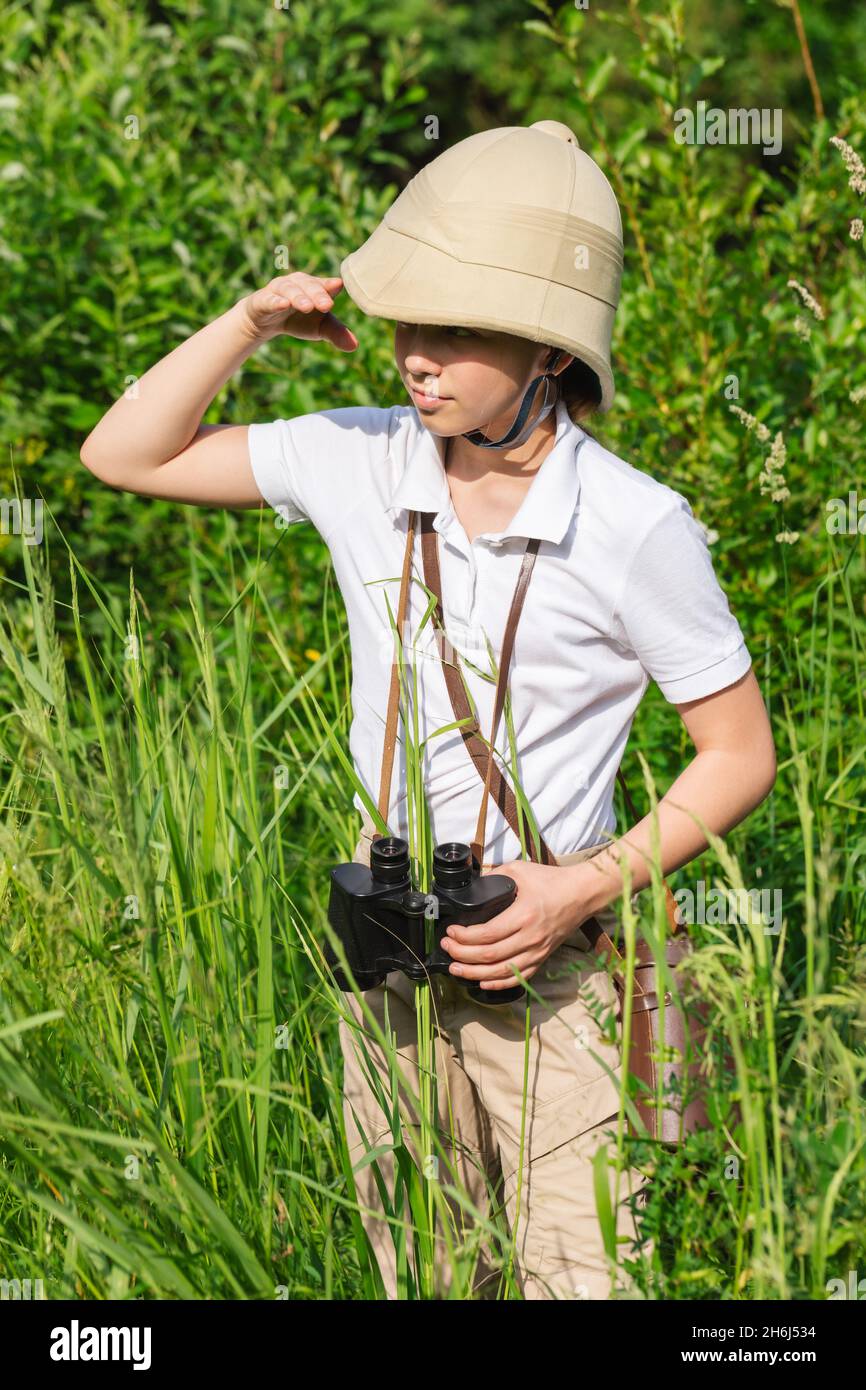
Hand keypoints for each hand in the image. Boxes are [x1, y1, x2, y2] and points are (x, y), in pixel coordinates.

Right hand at [237, 273, 358, 349]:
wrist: (265, 322)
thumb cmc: (298, 320)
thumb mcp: (319, 328)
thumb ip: (336, 333)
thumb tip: (355, 346)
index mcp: (315, 287)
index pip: (325, 284)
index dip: (331, 285)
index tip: (339, 285)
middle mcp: (298, 283)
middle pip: (309, 285)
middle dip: (318, 294)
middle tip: (327, 305)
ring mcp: (280, 289)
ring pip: (290, 289)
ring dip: (299, 297)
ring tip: (307, 307)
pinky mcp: (263, 299)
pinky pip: (270, 299)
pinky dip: (276, 301)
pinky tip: (283, 304)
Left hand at [439, 860, 592, 991]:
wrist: (582, 894)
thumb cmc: (552, 881)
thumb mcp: (520, 870)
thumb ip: (494, 876)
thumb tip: (473, 886)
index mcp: (524, 915)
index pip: (487, 934)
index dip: (464, 937)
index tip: (451, 932)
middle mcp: (531, 937)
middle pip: (490, 956)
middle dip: (462, 955)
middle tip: (446, 948)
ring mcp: (538, 951)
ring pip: (501, 972)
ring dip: (474, 973)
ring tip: (455, 968)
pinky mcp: (542, 958)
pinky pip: (519, 977)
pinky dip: (498, 983)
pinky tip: (482, 982)